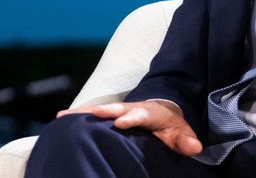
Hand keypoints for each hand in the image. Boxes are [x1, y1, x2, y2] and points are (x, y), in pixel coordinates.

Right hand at [56, 101, 202, 155]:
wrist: (162, 110)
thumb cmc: (170, 126)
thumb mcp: (181, 132)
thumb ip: (186, 140)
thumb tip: (195, 147)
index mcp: (150, 113)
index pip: (142, 114)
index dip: (132, 117)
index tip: (120, 122)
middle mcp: (133, 108)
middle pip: (119, 107)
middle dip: (107, 110)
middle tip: (95, 112)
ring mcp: (120, 109)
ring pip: (101, 109)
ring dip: (84, 112)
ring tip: (64, 116)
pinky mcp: (110, 114)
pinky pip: (92, 113)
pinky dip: (77, 115)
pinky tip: (60, 118)